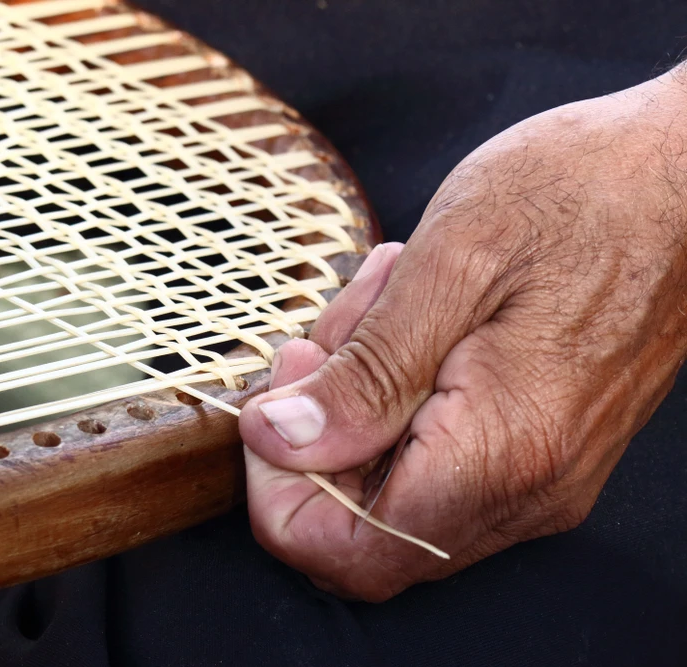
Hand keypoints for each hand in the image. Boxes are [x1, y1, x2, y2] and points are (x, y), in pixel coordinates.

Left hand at [239, 69, 686, 600]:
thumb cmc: (586, 194)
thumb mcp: (453, 264)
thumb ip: (362, 372)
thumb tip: (280, 440)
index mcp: (503, 450)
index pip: (349, 551)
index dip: (281, 496)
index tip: (275, 407)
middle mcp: (527, 488)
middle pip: (365, 521)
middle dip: (320, 427)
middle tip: (335, 328)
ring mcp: (539, 475)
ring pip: (395, 483)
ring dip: (361, 397)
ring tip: (386, 298)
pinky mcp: (541, 448)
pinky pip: (437, 454)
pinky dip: (401, 393)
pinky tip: (417, 313)